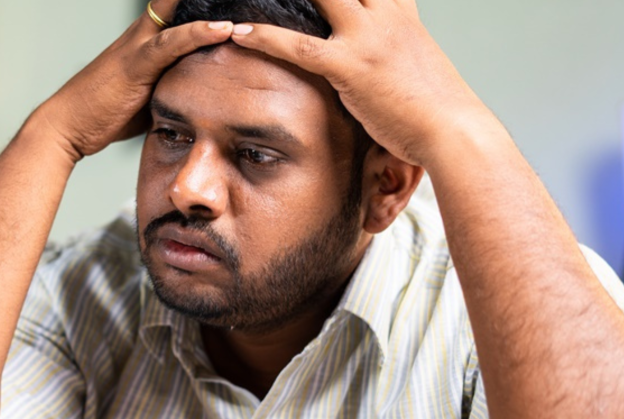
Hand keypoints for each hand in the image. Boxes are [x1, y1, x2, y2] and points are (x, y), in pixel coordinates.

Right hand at [36, 0, 232, 161]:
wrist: (67, 126)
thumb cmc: (105, 115)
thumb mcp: (148, 97)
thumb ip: (172, 87)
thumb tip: (201, 100)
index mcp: (145, 39)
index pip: (177, 10)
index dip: (201, 5)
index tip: (228, 2)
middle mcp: (141, 34)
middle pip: (175, 2)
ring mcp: (138, 45)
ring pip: (178, 12)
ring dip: (210, 10)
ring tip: (244, 3)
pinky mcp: (137, 64)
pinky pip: (172, 43)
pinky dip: (199, 34)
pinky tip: (223, 29)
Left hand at [230, 0, 494, 166]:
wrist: (455, 130)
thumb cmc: (437, 108)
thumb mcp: (415, 63)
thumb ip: (390, 48)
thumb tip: (376, 61)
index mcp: (400, 11)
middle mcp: (384, 15)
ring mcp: (367, 38)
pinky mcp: (350, 66)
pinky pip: (297, 46)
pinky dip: (264, 38)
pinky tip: (238, 32)